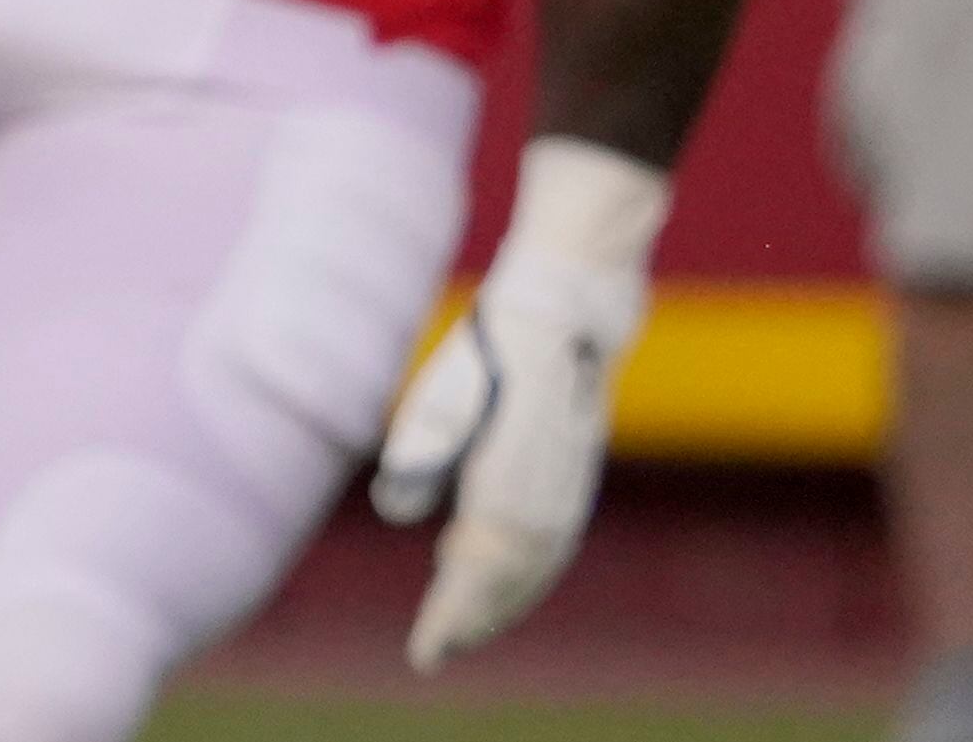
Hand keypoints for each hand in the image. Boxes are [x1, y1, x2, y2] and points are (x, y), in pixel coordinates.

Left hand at [369, 140, 668, 669]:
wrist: (565, 317)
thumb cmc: (491, 356)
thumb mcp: (438, 401)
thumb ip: (418, 460)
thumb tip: (395, 515)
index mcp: (505, 499)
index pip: (472, 582)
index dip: (447, 622)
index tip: (422, 655)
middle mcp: (544, 511)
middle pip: (505, 587)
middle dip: (472, 620)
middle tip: (436, 647)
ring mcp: (569, 499)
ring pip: (532, 570)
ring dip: (500, 599)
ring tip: (461, 618)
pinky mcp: (577, 482)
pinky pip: (549, 547)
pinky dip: (523, 571)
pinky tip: (493, 563)